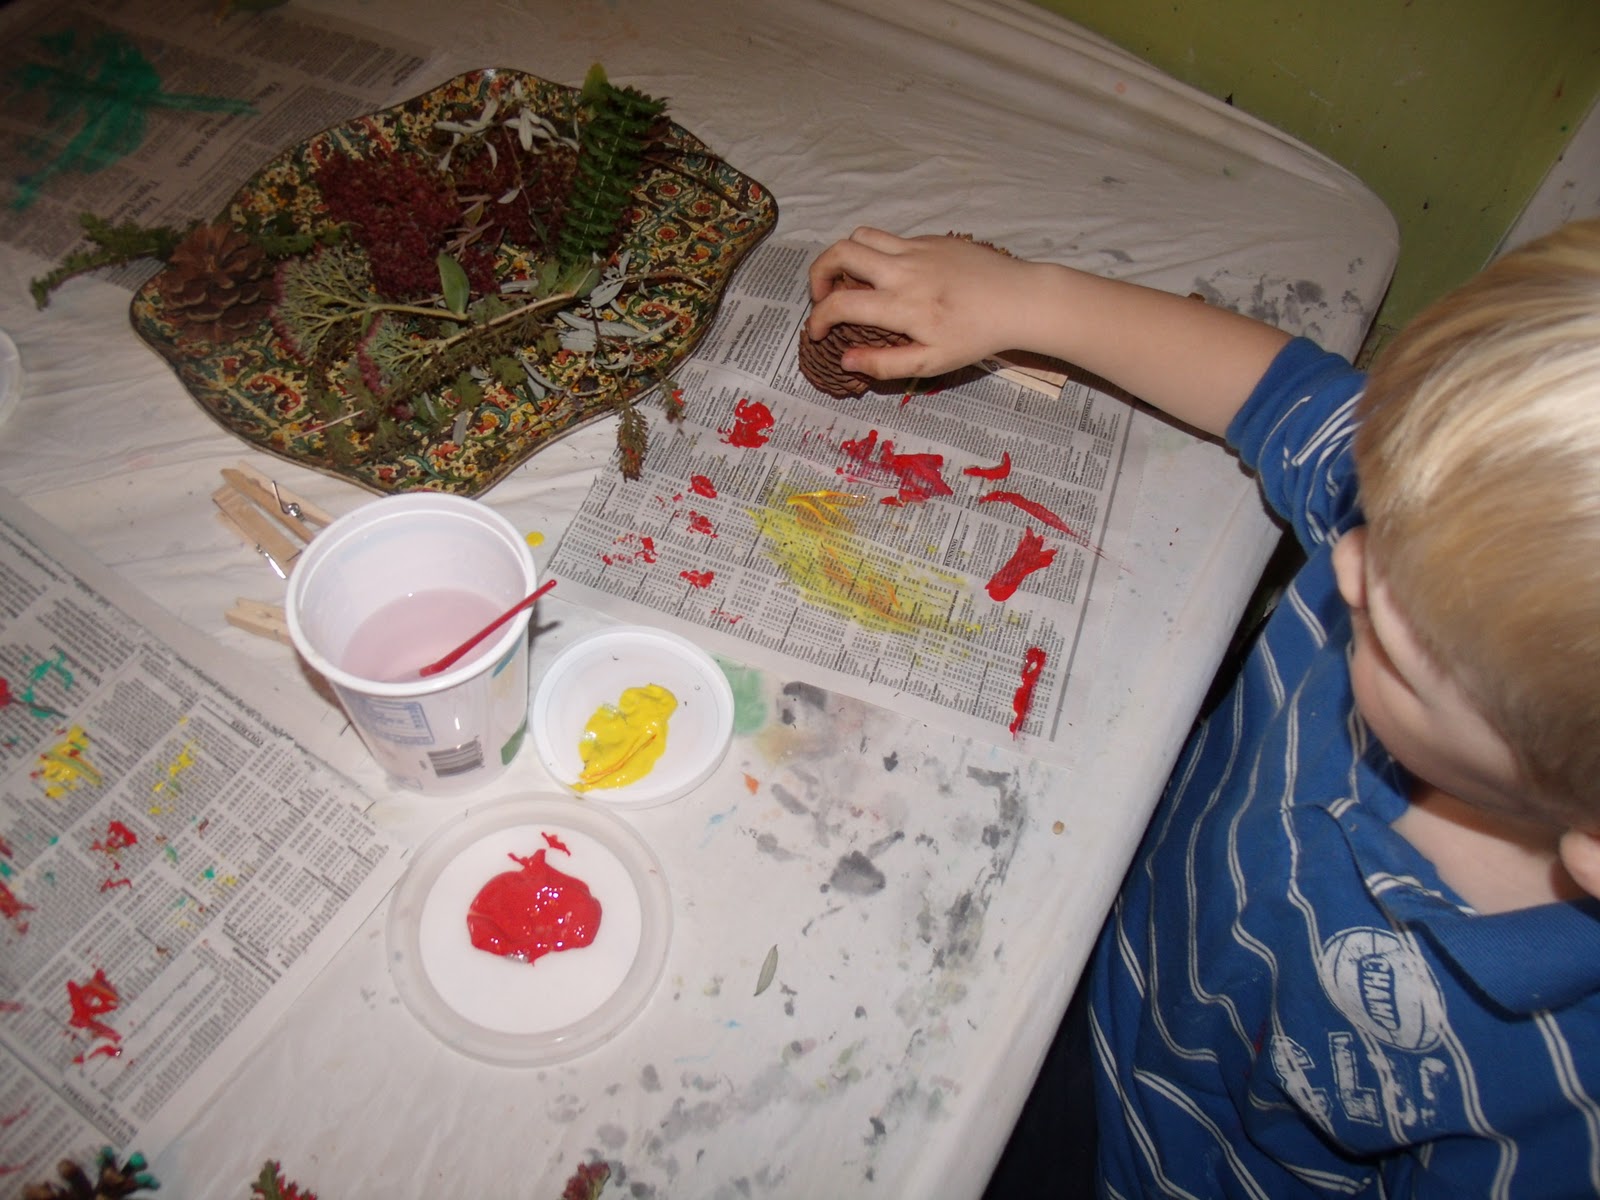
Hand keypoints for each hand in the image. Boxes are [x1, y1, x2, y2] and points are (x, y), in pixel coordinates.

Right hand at [805, 227, 1039, 379]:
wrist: (1018, 300)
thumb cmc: (977, 336)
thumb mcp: (932, 363)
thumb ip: (884, 363)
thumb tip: (845, 359)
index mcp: (900, 305)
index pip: (839, 304)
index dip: (817, 319)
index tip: (817, 332)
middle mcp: (902, 270)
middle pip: (840, 252)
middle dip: (818, 273)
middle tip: (823, 296)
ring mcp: (916, 249)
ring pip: (861, 236)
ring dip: (845, 256)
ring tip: (850, 280)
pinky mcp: (931, 239)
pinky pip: (891, 239)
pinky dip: (877, 254)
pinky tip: (892, 277)